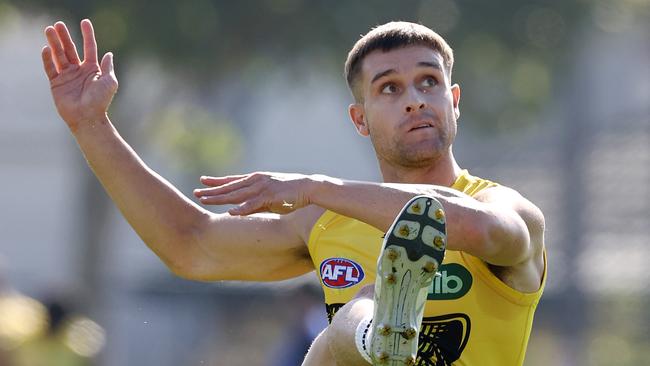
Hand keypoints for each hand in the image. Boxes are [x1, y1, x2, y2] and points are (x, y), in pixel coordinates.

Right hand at [42, 19, 117, 131]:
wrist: (87, 117)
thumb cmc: (101, 101)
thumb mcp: (109, 82)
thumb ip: (107, 67)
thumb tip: (108, 53)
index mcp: (92, 69)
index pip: (89, 48)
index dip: (87, 35)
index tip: (85, 22)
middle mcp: (79, 70)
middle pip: (70, 49)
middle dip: (64, 37)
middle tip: (59, 24)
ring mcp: (67, 76)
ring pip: (59, 55)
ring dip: (54, 43)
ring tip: (49, 30)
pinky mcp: (56, 83)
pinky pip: (50, 68)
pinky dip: (48, 59)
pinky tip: (46, 49)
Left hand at [193, 172, 314, 214]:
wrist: (310, 188)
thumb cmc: (291, 194)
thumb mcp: (269, 197)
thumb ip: (255, 202)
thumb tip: (242, 210)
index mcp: (256, 180)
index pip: (232, 180)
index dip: (217, 182)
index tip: (202, 181)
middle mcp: (256, 181)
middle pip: (230, 187)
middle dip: (212, 190)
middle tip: (196, 192)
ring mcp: (262, 188)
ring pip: (236, 194)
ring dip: (220, 198)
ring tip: (205, 200)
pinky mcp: (270, 196)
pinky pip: (253, 204)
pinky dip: (242, 208)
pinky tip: (231, 213)